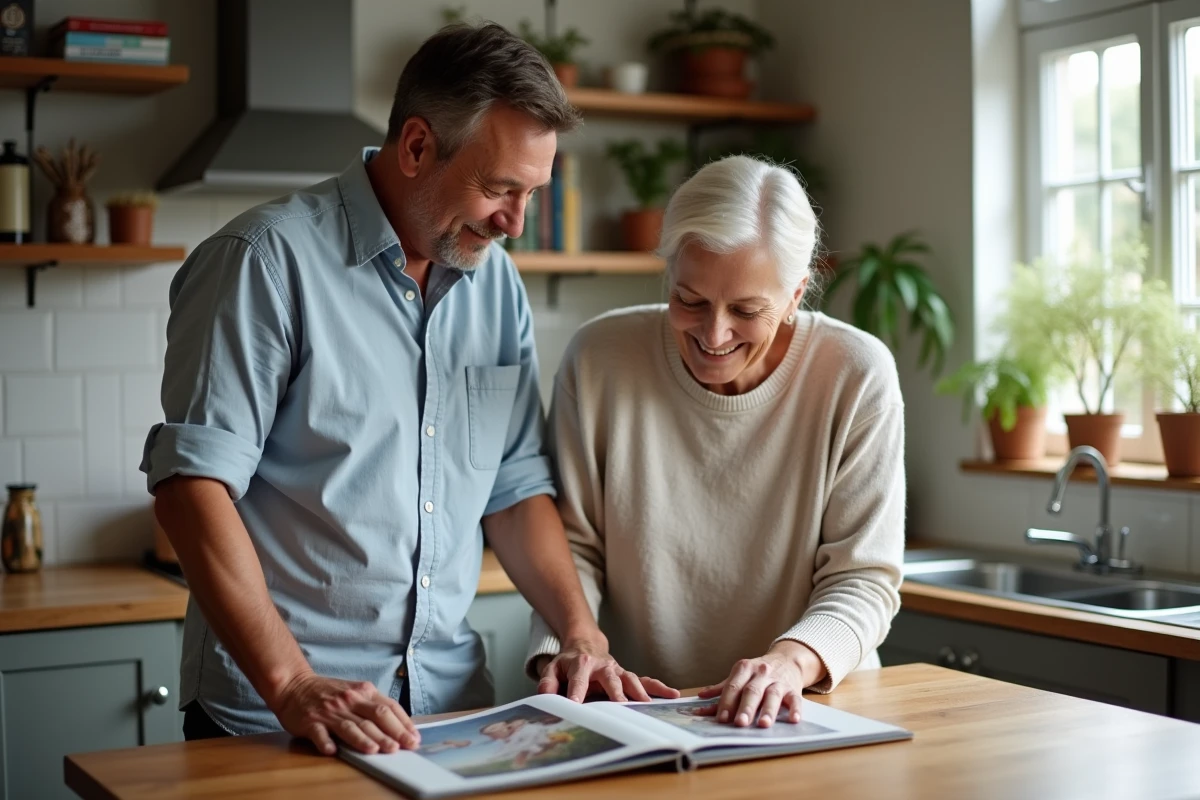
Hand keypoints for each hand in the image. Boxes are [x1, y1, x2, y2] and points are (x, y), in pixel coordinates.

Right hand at [271, 672, 420, 755]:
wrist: (294, 685)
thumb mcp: (355, 691)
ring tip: (375, 750)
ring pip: (350, 726)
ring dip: (363, 739)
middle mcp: (349, 700)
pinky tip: (332, 750)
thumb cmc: (329, 692)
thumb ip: (374, 705)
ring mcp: (329, 711)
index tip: (414, 738)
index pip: (389, 707)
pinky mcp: (310, 722)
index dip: (403, 723)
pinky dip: (326, 742)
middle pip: (374, 716)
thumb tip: (399, 725)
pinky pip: (319, 733)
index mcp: (363, 692)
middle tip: (401, 747)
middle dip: (390, 733)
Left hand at [536, 641, 679, 702]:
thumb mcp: (552, 669)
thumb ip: (547, 682)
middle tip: (621, 706)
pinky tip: (672, 695)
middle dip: (615, 692)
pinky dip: (658, 687)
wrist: (585, 646)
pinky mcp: (627, 675)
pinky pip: (645, 680)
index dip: (576, 692)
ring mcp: (617, 670)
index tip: (576, 705)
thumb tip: (545, 696)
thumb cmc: (568, 663)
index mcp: (581, 664)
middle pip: (609, 678)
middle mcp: (602, 665)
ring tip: (647, 705)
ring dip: (639, 691)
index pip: (578, 679)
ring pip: (630, 679)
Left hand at [696, 642, 821, 727]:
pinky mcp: (793, 689)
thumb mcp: (740, 675)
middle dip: (745, 708)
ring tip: (763, 724)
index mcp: (744, 669)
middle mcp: (761, 673)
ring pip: (773, 695)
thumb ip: (722, 688)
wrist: (787, 660)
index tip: (721, 719)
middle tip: (739, 723)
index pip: (733, 687)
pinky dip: (795, 710)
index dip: (726, 703)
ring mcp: (778, 681)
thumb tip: (700, 697)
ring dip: (768, 710)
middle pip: (752, 691)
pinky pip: (795, 699)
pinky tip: (793, 719)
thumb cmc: (758, 672)